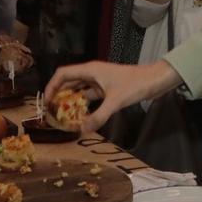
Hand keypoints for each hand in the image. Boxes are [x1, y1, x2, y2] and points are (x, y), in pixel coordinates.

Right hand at [44, 59, 181, 128]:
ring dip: (72, 100)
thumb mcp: (115, 102)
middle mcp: (93, 73)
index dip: (52, 86)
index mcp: (90, 70)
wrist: (155, 80)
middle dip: (59, 95)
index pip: (63, 74)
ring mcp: (100, 80)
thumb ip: (98, 116)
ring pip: (80, 89)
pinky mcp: (108, 88)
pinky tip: (81, 116)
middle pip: (69, 81)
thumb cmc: (136, 85)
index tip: (46, 101)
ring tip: (63, 115)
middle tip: (51, 111)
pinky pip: (91, 95)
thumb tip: (82, 131)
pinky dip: (85, 104)